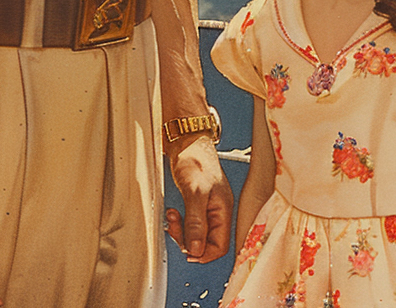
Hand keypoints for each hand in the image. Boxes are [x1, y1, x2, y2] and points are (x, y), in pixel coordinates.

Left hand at [166, 134, 233, 262]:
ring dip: (181, 230)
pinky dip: (179, 222)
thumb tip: (196, 249)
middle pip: (206, 243)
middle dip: (188, 240)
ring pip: (195, 234)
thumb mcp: (195, 192)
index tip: (187, 252)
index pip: (220, 246)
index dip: (204, 253)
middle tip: (174, 227)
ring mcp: (207, 208)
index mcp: (223, 210)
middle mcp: (217, 212)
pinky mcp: (196, 204)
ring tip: (172, 216)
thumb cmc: (195, 159)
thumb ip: (196, 222)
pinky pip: (189, 224)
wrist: (186, 142)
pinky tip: (173, 213)